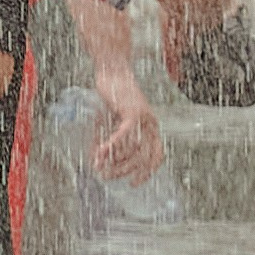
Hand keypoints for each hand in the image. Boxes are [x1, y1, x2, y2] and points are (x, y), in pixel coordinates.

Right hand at [88, 68, 163, 183]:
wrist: (111, 71)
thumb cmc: (111, 96)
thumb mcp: (111, 122)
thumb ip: (108, 140)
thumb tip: (98, 162)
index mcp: (152, 127)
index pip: (156, 156)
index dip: (146, 172)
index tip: (133, 183)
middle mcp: (152, 124)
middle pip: (143, 157)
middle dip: (124, 170)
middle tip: (107, 176)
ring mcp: (144, 118)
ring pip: (132, 148)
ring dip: (114, 160)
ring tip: (99, 165)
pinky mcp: (133, 112)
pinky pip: (124, 135)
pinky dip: (111, 146)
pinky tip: (99, 154)